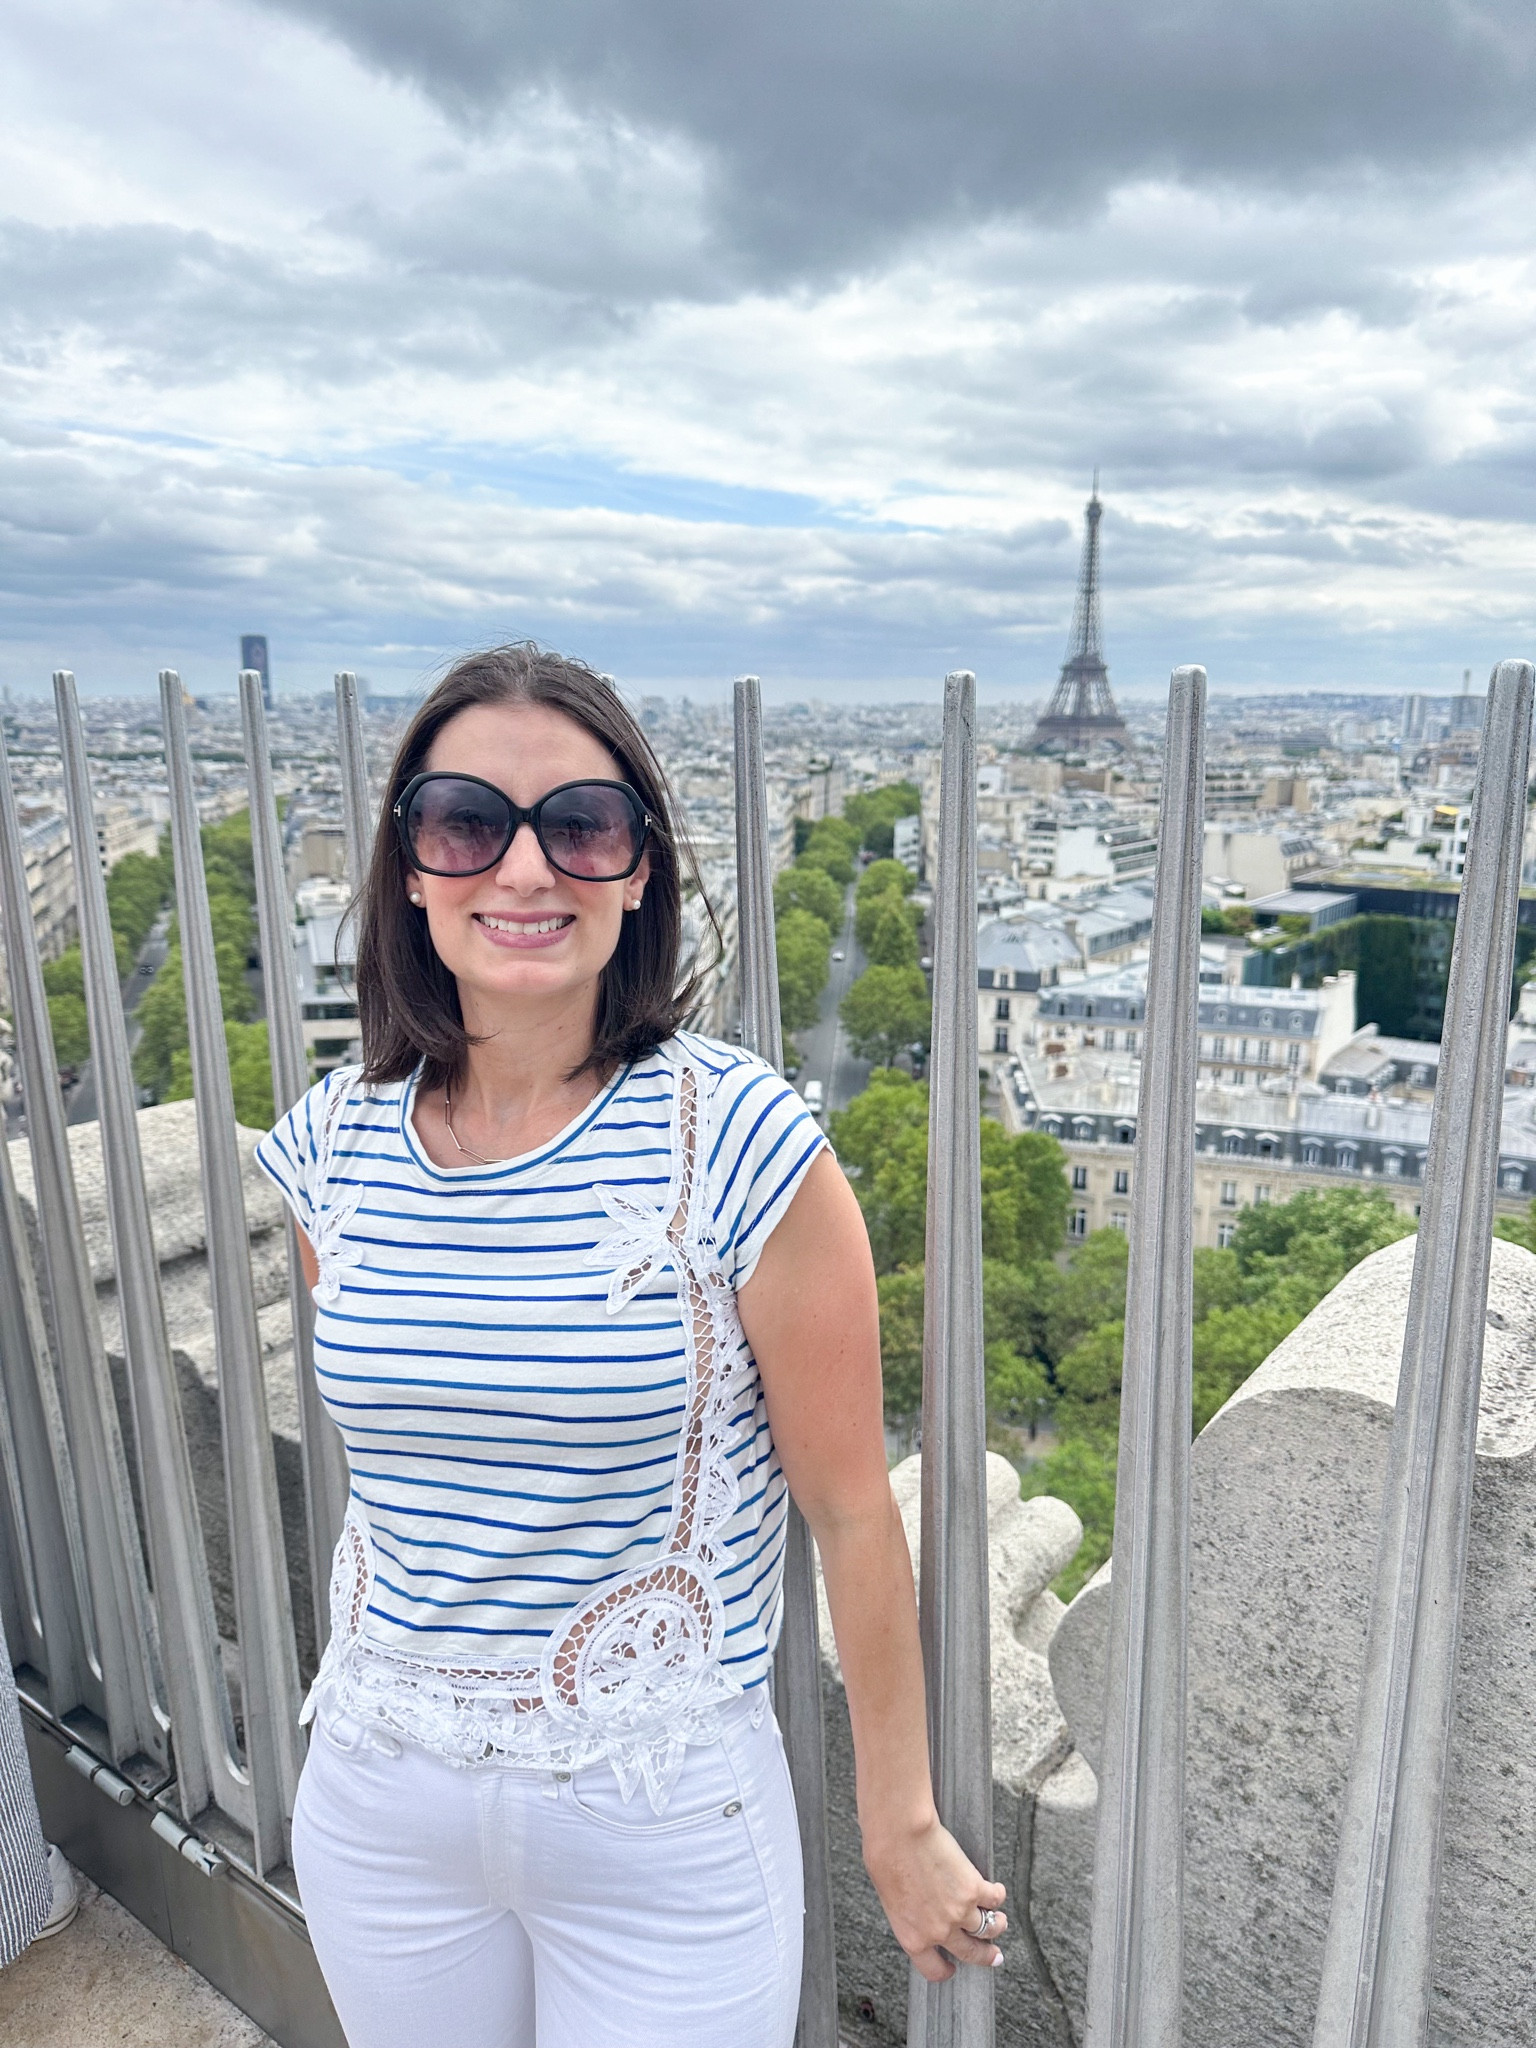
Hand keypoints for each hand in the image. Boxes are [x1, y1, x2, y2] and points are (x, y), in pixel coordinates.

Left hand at [862, 1813, 1007, 1981]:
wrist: (899, 1836)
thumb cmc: (886, 1861)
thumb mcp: (891, 1902)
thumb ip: (910, 1916)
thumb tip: (921, 1913)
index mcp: (913, 1939)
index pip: (933, 1969)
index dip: (945, 1971)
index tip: (952, 1968)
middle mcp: (939, 1932)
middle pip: (970, 1953)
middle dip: (985, 1957)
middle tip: (994, 1957)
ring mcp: (960, 1912)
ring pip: (989, 1929)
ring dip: (998, 1926)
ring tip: (1000, 1922)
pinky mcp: (974, 1889)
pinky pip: (994, 1899)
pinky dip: (997, 1895)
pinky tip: (997, 1891)